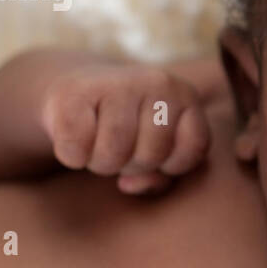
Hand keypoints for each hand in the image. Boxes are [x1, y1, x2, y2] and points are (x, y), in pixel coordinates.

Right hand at [40, 64, 211, 193]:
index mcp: (185, 95)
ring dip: (100, 163)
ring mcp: (116, 82)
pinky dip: (72, 157)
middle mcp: (156, 82)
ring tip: (98, 144)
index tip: (153, 150)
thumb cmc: (127, 129)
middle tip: (119, 147)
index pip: (194, 148)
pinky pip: (76, 149)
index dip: (171, 164)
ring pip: (113, 154)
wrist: (77, 90)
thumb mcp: (157, 152)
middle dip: (132, 165)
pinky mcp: (73, 93)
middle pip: (150, 155)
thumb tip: (130, 184)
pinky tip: (75, 138)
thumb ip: (161, 178)